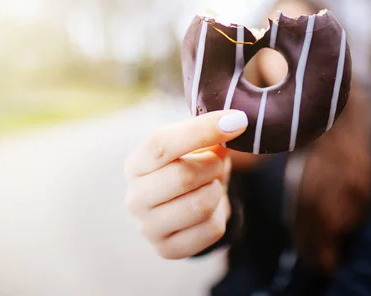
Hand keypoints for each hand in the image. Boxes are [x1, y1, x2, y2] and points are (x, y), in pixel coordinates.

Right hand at [124, 110, 247, 258]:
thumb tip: (234, 123)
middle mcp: (134, 198)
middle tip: (218, 162)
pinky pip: (212, 229)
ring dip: (218, 189)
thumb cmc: (190, 165)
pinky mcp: (167, 250)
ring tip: (213, 184)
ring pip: (202, 205)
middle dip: (213, 165)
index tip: (236, 121)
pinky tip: (211, 208)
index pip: (162, 144)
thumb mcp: (195, 144)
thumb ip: (209, 132)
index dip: (201, 130)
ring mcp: (148, 228)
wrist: (186, 203)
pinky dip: (221, 214)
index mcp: (135, 164)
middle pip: (183, 176)